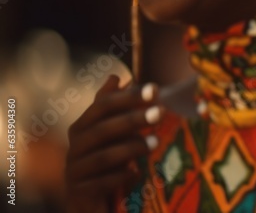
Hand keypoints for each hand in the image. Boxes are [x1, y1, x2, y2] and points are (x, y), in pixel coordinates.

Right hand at [65, 75, 161, 212]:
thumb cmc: (103, 161)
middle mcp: (74, 148)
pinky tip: (138, 173)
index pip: (102, 106)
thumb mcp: (109, 134)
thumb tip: (115, 76)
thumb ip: (110, 107)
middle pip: (101, 130)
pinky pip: (100, 183)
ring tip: (155, 142)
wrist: (87, 201)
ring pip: (102, 157)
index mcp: (82, 128)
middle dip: (132, 119)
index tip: (155, 89)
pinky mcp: (79, 193)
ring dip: (130, 148)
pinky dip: (120, 177)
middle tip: (161, 113)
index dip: (127, 97)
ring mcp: (74, 171)